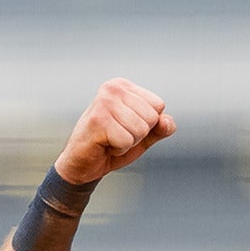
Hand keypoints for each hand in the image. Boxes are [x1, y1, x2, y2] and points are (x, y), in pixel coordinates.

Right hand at [53, 78, 175, 184]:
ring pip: (141, 130)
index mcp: (124, 86)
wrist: (82, 164)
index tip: (126, 127)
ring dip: (128, 142)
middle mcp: (113, 88)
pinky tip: (104, 145)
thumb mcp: (143, 137)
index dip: (148, 125)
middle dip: (138, 135)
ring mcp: (104, 102)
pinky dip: (119, 149)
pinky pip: (127, 141)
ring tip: (110, 139)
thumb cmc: (112, 146)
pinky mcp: (98, 120)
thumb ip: (160, 129)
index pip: (158, 105)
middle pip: (152, 118)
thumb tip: (166, 121)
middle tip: (117, 136)